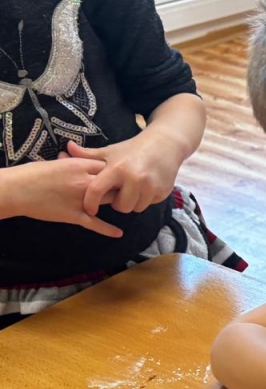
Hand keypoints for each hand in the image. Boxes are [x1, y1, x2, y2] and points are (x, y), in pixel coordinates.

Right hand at [1, 156, 123, 236]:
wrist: (17, 190)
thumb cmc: (33, 174)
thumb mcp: (56, 163)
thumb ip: (71, 161)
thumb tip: (73, 155)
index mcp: (79, 165)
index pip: (107, 167)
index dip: (113, 172)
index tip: (117, 175)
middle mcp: (84, 182)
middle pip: (113, 184)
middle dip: (120, 186)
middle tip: (126, 189)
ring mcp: (81, 200)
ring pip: (108, 201)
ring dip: (116, 203)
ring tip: (125, 205)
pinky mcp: (75, 215)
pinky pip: (95, 224)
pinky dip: (108, 230)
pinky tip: (119, 233)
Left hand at [74, 130, 185, 215]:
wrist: (165, 144)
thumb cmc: (133, 149)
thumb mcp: (110, 151)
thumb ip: (88, 155)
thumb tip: (67, 148)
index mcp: (117, 168)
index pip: (97, 191)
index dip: (90, 203)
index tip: (89, 210)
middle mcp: (134, 179)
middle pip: (120, 206)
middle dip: (118, 203)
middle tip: (120, 193)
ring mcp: (150, 186)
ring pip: (135, 208)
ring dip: (132, 202)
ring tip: (132, 190)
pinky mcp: (162, 191)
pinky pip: (149, 204)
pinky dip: (146, 199)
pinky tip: (146, 187)